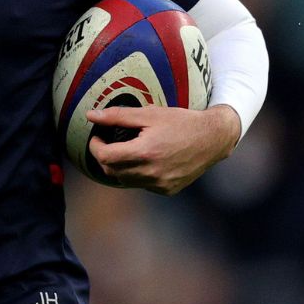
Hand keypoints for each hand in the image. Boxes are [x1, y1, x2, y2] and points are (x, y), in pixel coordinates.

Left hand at [85, 104, 239, 193]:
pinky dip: (138, 174)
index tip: (97, 137)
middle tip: (108, 142)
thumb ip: (117, 116)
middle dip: (104, 157)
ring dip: (120, 167)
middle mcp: (151, 173)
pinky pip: (142, 185)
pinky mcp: (168, 190)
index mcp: (145, 152)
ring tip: (127, 150)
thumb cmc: (181, 122)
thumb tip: (91, 115)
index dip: (95, 146)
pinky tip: (147, 160)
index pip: (105, 157)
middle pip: (111, 171)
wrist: (212, 138)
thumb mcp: (149, 113)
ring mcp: (160, 184)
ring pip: (125, 180)